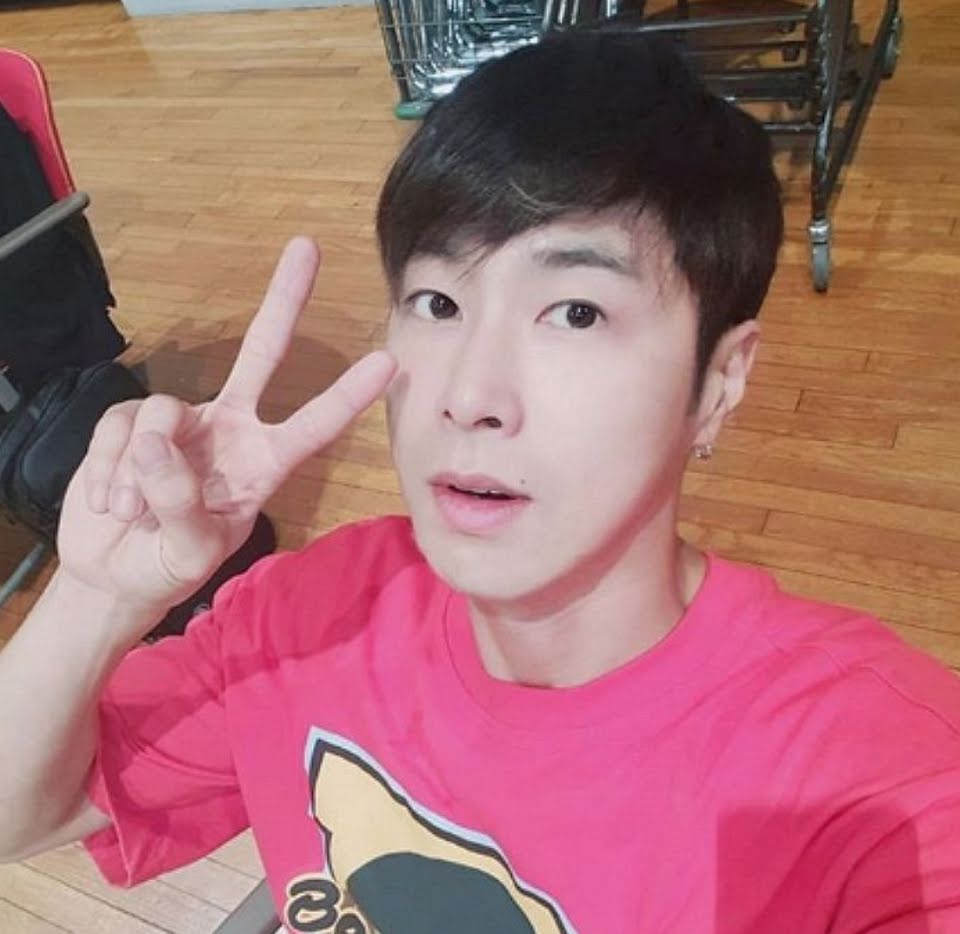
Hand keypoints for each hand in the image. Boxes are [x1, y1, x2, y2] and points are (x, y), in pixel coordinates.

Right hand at [57, 237, 395, 619]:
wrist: (114, 573)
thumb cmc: (170, 566)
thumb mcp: (189, 552)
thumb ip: (181, 504)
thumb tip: (154, 442)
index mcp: (264, 464)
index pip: (313, 425)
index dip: (348, 395)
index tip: (388, 362)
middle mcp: (231, 430)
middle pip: (261, 353)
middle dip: (284, 300)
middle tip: (309, 247)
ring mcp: (181, 423)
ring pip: (161, 413)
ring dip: (139, 473)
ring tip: (132, 514)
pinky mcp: (129, 422)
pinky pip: (116, 426)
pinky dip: (107, 468)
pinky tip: (111, 500)